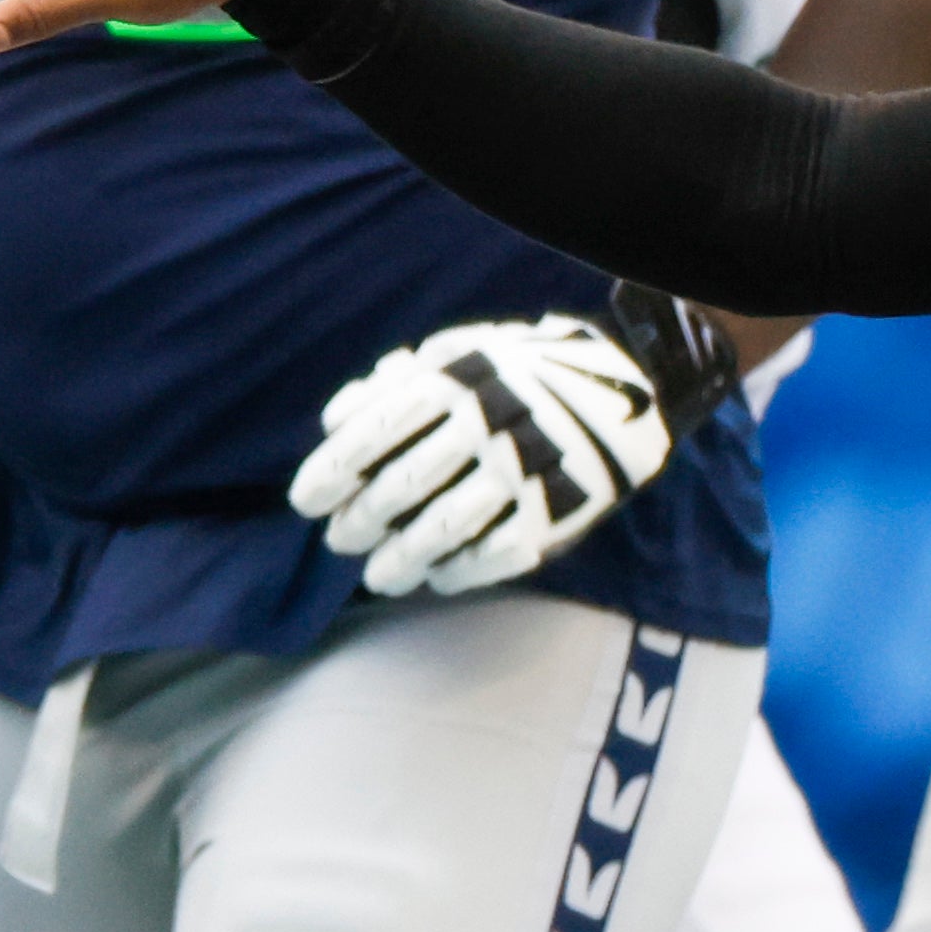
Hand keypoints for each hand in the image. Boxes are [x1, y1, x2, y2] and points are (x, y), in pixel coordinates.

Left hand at [289, 315, 681, 596]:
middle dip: (360, 521)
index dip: (332, 470)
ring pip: (443, 529)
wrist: (625, 395)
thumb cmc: (520, 376)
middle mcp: (488, 426)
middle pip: (402, 486)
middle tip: (341, 540)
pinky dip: (456, 572)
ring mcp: (524, 472)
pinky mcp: (555, 513)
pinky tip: (435, 577)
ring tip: (378, 577)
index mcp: (458, 380)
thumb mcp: (461, 355)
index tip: (306, 501)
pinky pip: (492, 555)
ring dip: (400, 559)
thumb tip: (335, 421)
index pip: (376, 431)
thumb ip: (396, 383)